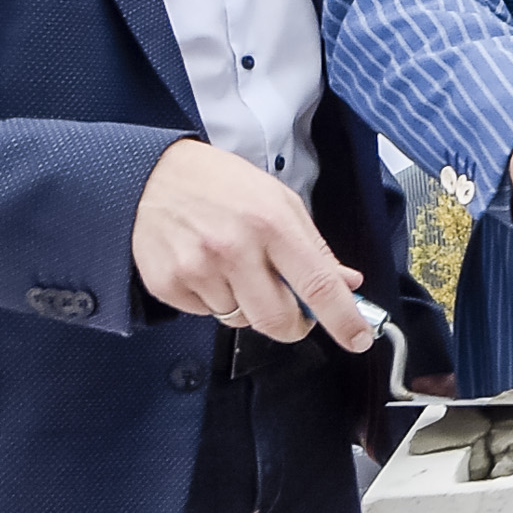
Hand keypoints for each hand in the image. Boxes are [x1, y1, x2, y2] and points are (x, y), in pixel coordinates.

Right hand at [132, 139, 375, 345]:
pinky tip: (205, 267)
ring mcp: (197, 268)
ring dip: (246, 305)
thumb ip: (315, 247)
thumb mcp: (279, 201)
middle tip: (291, 308)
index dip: (343, 319)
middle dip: (293, 325)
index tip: (358, 339)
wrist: (154, 174)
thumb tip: (347, 284)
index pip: (318, 285)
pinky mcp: (168, 283)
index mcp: (271, 223)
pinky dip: (213, 300)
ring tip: (233, 265)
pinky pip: (206, 314)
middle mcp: (234, 248)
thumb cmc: (222, 185)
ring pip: (240, 320)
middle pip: (278, 320)